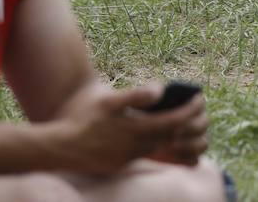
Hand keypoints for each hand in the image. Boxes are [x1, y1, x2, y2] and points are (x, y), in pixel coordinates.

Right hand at [53, 83, 204, 174]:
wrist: (57, 147)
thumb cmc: (82, 119)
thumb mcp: (109, 101)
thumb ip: (136, 95)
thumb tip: (161, 91)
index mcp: (136, 130)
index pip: (173, 122)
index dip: (189, 111)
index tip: (199, 100)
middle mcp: (134, 148)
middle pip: (169, 136)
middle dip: (184, 123)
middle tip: (194, 110)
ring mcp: (126, 159)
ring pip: (156, 147)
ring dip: (168, 135)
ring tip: (175, 120)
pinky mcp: (117, 166)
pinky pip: (141, 155)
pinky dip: (151, 144)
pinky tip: (149, 134)